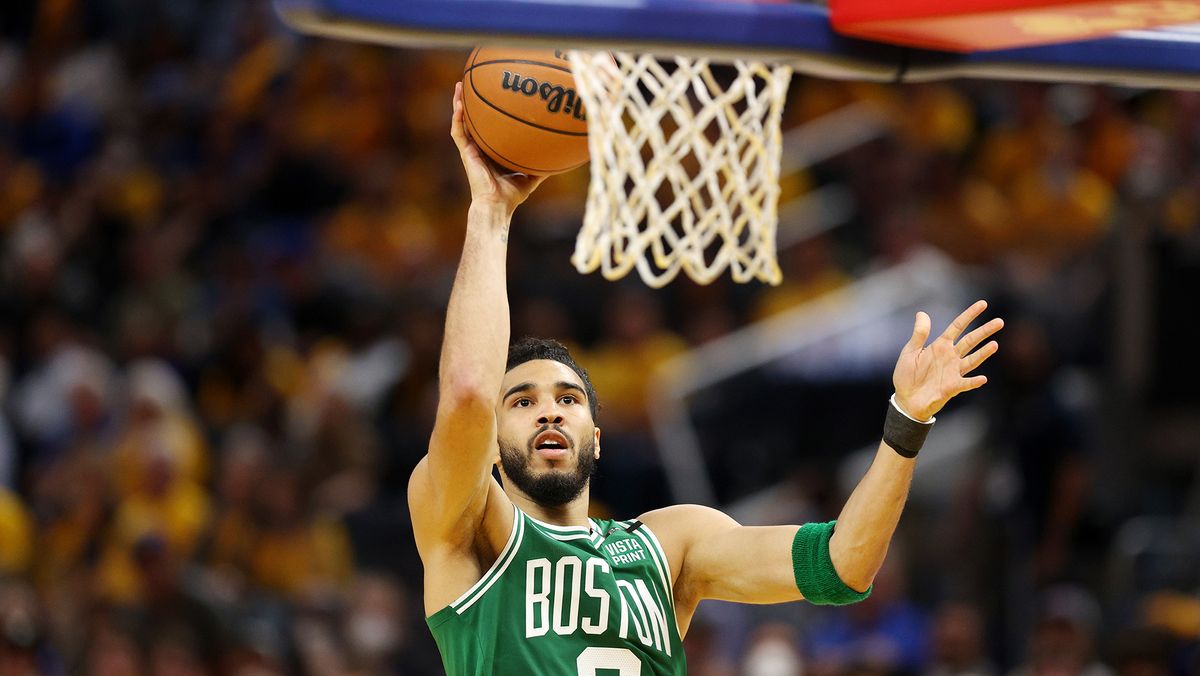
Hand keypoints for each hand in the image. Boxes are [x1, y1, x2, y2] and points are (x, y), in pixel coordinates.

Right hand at [450, 81, 545, 214]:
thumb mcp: (531, 176)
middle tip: (473, 83)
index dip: (489, 114)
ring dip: (459, 104)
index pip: (489, 128)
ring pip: (461, 122)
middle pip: (473, 120)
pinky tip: (459, 103)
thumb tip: (558, 156)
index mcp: (492, 152)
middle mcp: (479, 148)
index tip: (494, 97)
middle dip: (472, 102)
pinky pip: (458, 132)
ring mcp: (470, 150)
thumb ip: (541, 165)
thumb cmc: (512, 195)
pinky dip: (457, 118)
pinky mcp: (465, 154)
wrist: (497, 205)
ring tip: (459, 85)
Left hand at [892, 300, 1002, 420]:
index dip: (970, 315)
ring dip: (983, 353)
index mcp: (940, 346)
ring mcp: (953, 372)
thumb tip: (922, 313)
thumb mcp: (910, 352)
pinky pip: (966, 383)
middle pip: (970, 341)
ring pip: (972, 360)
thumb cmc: (906, 375)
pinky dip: (974, 382)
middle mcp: (950, 357)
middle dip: (984, 331)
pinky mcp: (952, 387)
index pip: (958, 326)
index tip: (983, 304)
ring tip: (994, 344)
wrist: (906, 400)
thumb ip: (919, 334)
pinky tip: (982, 378)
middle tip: (1000, 322)